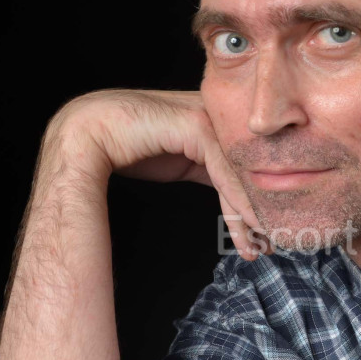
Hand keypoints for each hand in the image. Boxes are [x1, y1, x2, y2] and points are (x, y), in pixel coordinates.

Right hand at [45, 88, 267, 259]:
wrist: (86, 133)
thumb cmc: (126, 147)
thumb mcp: (180, 160)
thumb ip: (208, 166)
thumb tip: (234, 192)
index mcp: (215, 117)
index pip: (247, 162)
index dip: (257, 199)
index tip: (266, 234)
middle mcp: (217, 112)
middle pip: (250, 167)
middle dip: (262, 209)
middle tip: (274, 245)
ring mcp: (207, 115)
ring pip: (242, 172)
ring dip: (251, 214)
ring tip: (260, 247)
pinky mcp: (196, 125)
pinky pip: (226, 171)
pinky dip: (238, 204)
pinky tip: (247, 230)